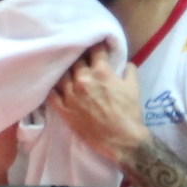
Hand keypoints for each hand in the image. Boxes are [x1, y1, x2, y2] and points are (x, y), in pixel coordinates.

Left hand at [48, 45, 147, 164]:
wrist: (122, 140)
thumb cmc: (130, 113)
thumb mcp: (134, 88)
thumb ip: (129, 71)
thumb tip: (126, 62)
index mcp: (101, 73)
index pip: (94, 51)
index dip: (96, 47)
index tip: (96, 47)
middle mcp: (82, 79)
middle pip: (75, 61)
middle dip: (80, 58)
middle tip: (82, 60)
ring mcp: (70, 93)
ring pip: (62, 75)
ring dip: (67, 72)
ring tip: (69, 72)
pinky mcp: (62, 107)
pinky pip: (51, 93)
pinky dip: (53, 88)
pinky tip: (55, 86)